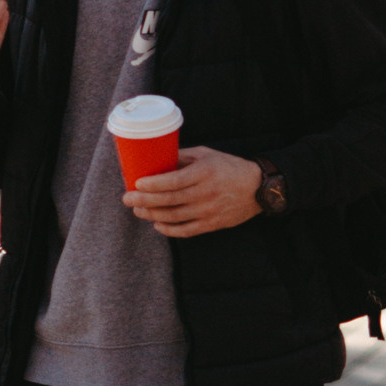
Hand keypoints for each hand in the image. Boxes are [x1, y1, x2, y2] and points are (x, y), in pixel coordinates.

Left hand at [125, 146, 262, 237]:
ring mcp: (208, 212)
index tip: (136, 183)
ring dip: (151, 215)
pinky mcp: (211, 225)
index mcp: (203, 173)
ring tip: (137, 210)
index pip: (173, 181)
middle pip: (168, 201)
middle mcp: (205, 194)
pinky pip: (185, 231)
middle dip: (144, 201)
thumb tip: (156, 159)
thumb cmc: (229, 167)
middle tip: (127, 199)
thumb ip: (182, 156)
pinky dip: (168, 229)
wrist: (258, 188)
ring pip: (173, 217)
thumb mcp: (207, 154)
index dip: (152, 185)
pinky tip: (157, 223)